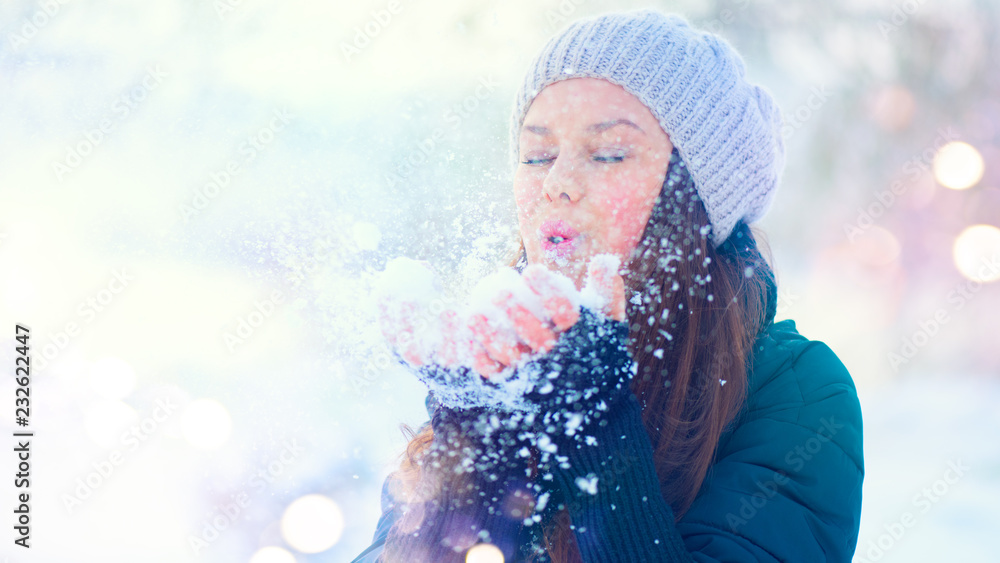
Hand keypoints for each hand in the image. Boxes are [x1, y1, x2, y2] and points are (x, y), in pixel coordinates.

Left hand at [466, 254, 626, 377]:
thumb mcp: (606, 319)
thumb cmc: (595, 344)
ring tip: (474, 314)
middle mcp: (559, 359)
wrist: (591, 398)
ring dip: (491, 337)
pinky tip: (464, 334)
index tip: (530, 271)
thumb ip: (606, 290)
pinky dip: (478, 356)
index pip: (565, 313)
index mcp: (581, 338)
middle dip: (518, 314)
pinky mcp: (516, 387)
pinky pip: (494, 372)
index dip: (548, 291)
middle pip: (538, 337)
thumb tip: (604, 260)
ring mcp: (536, 375)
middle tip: (499, 292)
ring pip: (512, 357)